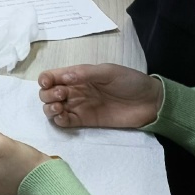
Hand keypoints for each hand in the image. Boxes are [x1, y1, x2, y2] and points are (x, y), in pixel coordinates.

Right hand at [39, 63, 163, 128]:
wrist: (150, 102)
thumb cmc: (130, 81)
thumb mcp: (108, 72)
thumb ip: (85, 73)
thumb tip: (63, 78)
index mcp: (77, 75)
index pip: (52, 76)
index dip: (45, 80)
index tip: (48, 83)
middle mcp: (74, 91)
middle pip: (48, 93)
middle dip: (48, 95)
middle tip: (62, 95)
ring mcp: (79, 107)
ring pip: (53, 108)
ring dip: (49, 108)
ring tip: (59, 108)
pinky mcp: (85, 121)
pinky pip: (65, 122)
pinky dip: (58, 120)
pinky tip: (63, 117)